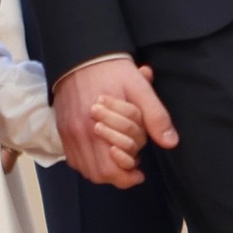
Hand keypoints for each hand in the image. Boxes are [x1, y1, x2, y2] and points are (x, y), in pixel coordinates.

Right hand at [55, 54, 176, 189]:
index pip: (112, 168)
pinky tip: (101, 154)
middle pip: (98, 174)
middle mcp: (80, 133)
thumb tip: (170, 142)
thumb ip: (155, 117)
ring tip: (118, 161)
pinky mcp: (63, 131)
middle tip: (131, 166)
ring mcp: (69, 133)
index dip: (128, 175)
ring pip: (85, 170)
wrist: (81, 56)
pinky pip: (74, 160)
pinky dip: (88, 163)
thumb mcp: (140, 88)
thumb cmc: (112, 71)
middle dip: (118, 176)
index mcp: (99, 125)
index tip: (139, 171)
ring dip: (104, 171)